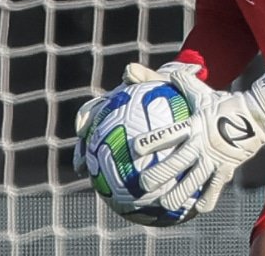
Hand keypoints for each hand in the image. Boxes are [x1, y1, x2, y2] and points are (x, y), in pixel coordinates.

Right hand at [72, 61, 202, 177]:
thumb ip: (145, 76)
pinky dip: (124, 180)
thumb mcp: (159, 80)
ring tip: (96, 184)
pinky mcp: (132, 154)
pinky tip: (127, 193)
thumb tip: (128, 71)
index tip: (81, 130)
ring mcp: (121, 139)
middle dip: (82, 153)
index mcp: (114, 105)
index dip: (84, 120)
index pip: (93, 111)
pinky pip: (126, 168)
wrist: (183, 100)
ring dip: (97, 170)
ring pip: (104, 157)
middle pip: (91, 139)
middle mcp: (113, 124)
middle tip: (81, 165)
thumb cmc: (168, 89)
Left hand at [133, 65, 264, 213]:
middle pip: (178, 162)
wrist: (256, 113)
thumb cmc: (222, 103)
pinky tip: (198, 209)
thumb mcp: (200, 91)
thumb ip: (179, 81)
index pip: (170, 134)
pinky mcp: (227, 168)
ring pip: (194, 180)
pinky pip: (216, 186)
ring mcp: (215, 158)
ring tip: (165, 204)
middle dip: (160, 174)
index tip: (135, 149)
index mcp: (194, 126)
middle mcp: (201, 144)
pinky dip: (208, 198)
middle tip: (143, 185)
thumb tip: (153, 67)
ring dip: (179, 193)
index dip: (153, 141)